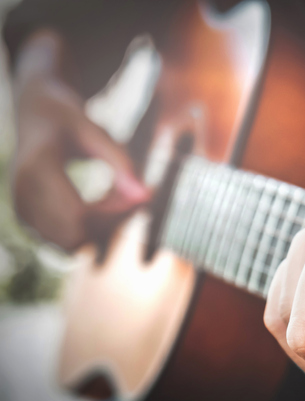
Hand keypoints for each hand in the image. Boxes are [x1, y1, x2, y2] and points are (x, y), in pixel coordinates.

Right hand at [11, 31, 148, 250]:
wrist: (34, 115)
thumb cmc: (68, 121)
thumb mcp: (96, 132)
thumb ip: (121, 162)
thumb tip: (146, 195)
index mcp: (36, 169)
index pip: (80, 215)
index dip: (117, 214)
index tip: (143, 194)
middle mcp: (23, 195)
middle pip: (77, 236)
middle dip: (112, 223)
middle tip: (135, 195)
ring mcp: (22, 211)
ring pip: (74, 244)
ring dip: (103, 227)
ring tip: (119, 194)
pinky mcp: (29, 221)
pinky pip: (68, 240)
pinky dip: (92, 229)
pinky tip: (105, 202)